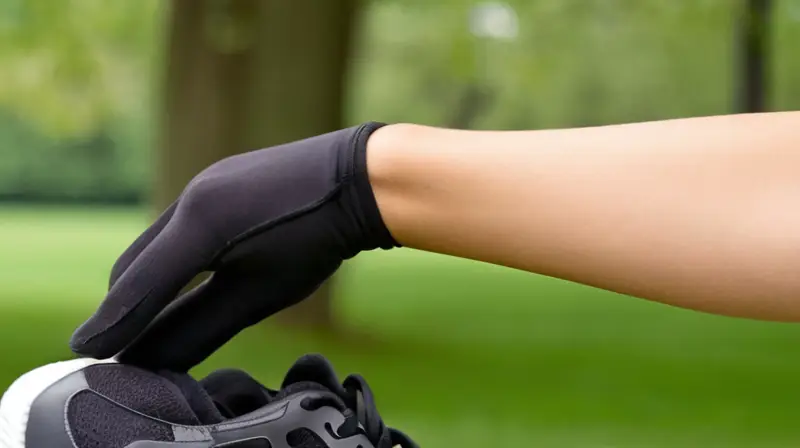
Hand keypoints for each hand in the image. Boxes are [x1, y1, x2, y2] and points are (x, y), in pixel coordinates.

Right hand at [70, 122, 397, 370]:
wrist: (358, 179)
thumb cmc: (315, 240)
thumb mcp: (259, 294)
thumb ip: (201, 327)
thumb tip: (151, 358)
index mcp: (200, 224)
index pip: (139, 286)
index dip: (111, 323)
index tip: (84, 350)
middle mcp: (191, 196)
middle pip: (134, 263)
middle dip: (123, 305)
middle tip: (117, 341)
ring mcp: (205, 182)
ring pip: (154, 242)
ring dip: (144, 280)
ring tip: (143, 317)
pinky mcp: (219, 181)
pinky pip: (177, 225)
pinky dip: (169, 257)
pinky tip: (181, 277)